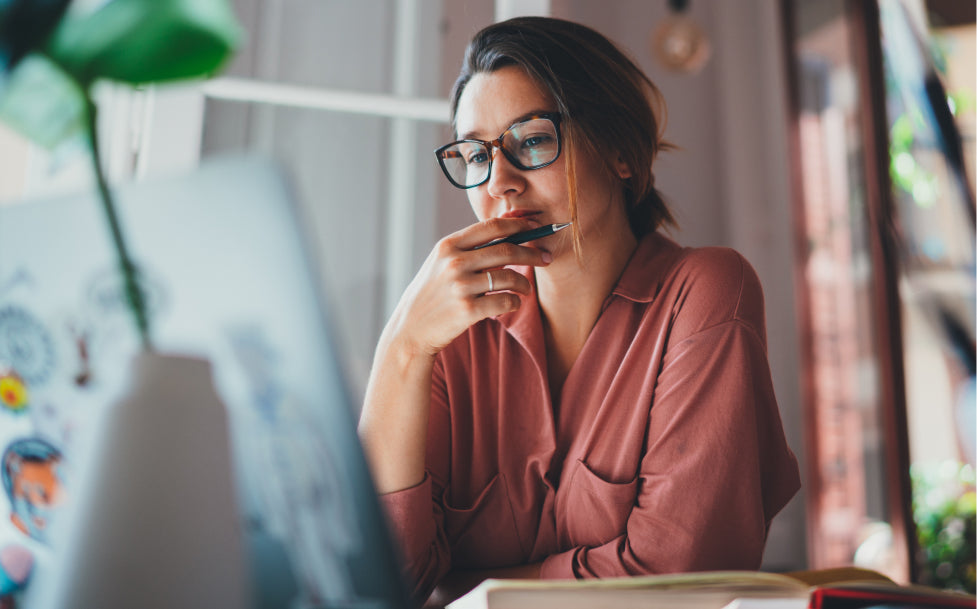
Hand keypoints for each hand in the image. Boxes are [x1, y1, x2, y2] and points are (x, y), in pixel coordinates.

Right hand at [388, 217, 551, 357]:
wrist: (411, 328)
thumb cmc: (432, 293)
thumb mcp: (442, 262)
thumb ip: (469, 247)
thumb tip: (508, 226)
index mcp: (448, 245)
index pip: (492, 227)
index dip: (519, 224)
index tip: (536, 226)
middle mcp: (454, 262)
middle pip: (507, 250)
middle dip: (532, 253)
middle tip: (546, 258)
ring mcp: (461, 286)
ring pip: (510, 277)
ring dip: (525, 283)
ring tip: (526, 288)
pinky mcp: (467, 310)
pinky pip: (505, 302)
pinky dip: (515, 302)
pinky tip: (512, 303)